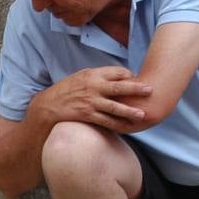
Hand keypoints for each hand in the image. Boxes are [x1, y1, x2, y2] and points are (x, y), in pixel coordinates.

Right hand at [32, 66, 152, 129]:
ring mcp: (90, 102)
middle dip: (136, 88)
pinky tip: (127, 127)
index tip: (135, 80)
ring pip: (114, 107)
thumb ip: (98, 76)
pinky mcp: (87, 115)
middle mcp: (93, 87)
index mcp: (92, 74)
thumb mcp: (80, 76)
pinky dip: (117, 124)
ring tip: (142, 114)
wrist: (48, 106)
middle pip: (119, 87)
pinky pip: (106, 121)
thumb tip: (117, 76)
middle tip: (150, 90)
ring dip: (129, 111)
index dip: (128, 75)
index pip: (116, 72)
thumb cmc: (66, 90)